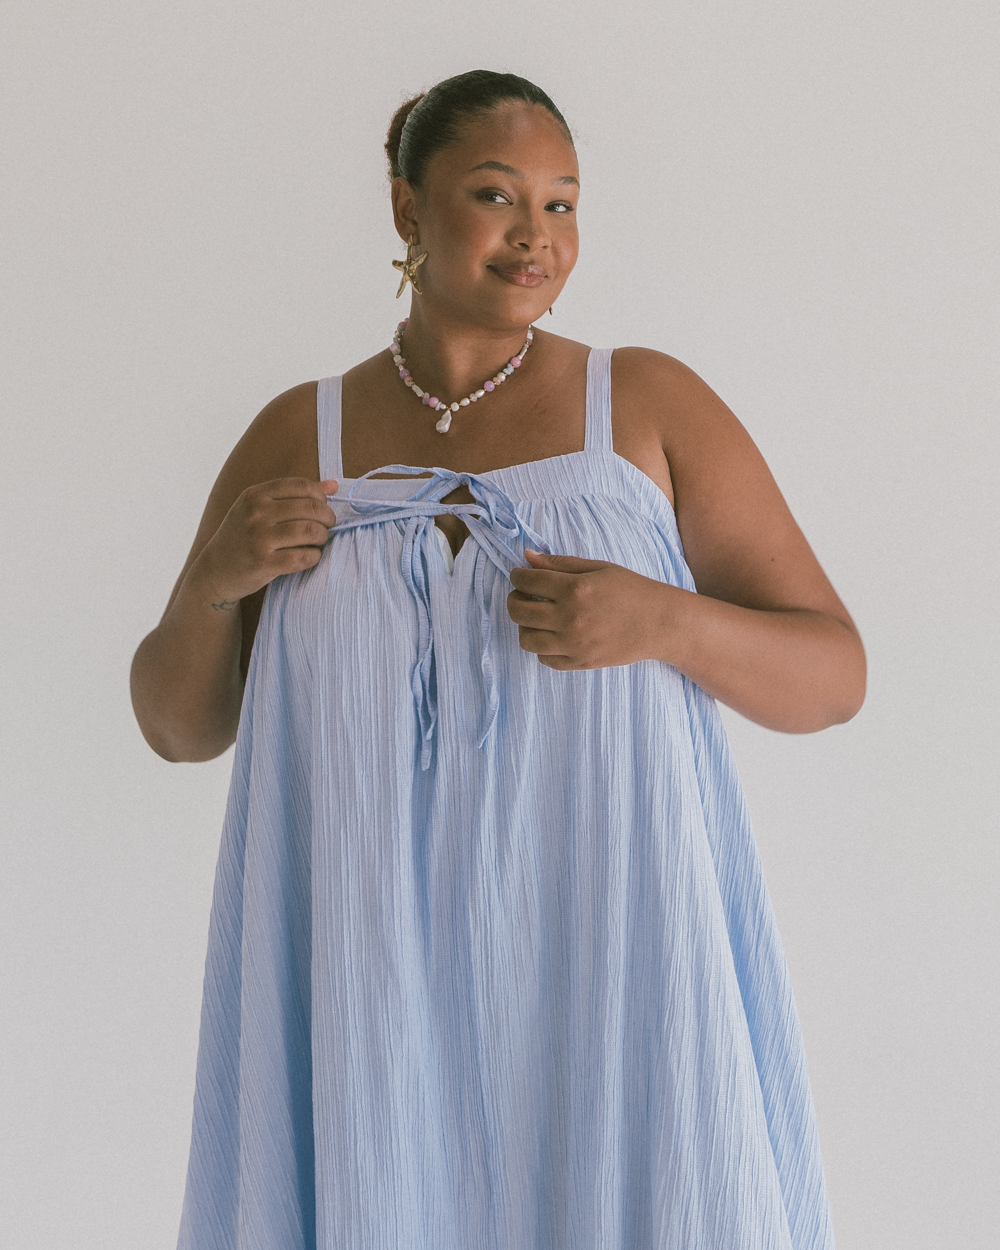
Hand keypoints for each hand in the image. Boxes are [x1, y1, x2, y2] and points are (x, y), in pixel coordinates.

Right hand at [191, 477, 338, 607]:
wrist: (216, 570)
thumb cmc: (243, 537)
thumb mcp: (259, 509)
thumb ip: (295, 495)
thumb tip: (334, 485)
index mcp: (255, 495)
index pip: (301, 486)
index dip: (320, 497)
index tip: (322, 508)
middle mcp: (256, 513)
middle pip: (311, 508)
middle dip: (327, 519)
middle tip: (326, 528)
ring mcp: (258, 538)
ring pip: (311, 531)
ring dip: (322, 538)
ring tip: (318, 542)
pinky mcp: (263, 563)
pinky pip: (304, 557)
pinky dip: (314, 557)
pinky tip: (310, 556)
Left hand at [506, 549, 675, 669]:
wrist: (659, 623)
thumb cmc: (631, 590)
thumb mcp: (598, 568)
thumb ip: (560, 564)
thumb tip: (527, 557)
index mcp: (575, 589)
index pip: (526, 581)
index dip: (517, 576)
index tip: (520, 575)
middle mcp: (570, 618)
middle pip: (519, 611)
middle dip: (514, 599)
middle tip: (522, 595)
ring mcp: (574, 644)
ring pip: (526, 639)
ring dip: (524, 625)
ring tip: (537, 616)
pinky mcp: (580, 662)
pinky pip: (544, 659)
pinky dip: (542, 647)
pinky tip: (552, 635)